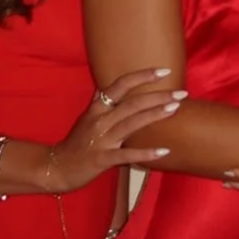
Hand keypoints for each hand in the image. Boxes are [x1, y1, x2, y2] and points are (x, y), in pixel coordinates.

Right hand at [45, 68, 182, 191]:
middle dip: (158, 96)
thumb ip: (100, 102)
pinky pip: (127, 155)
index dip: (142, 76)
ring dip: (155, 115)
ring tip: (175, 109)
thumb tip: (110, 85)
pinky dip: (146, 153)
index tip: (164, 70)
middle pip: (132, 103)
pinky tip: (164, 151)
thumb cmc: (76, 142)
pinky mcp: (102, 159)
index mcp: (97, 108)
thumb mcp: (87, 117)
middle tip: (181, 93)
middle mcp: (100, 120)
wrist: (56, 167)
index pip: (120, 84)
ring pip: (132, 123)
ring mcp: (101, 139)